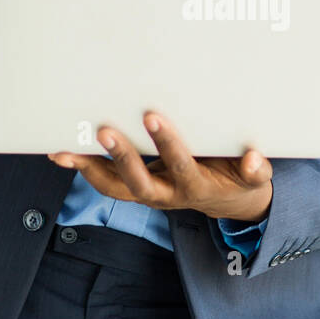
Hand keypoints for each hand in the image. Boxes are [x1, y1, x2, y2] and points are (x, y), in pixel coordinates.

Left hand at [47, 111, 272, 222]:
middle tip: (104, 130)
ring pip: (114, 187)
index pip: (180, 164)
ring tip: (64, 151)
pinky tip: (62, 152)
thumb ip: (257, 170)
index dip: (167, 144)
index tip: (152, 116)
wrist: (228, 202)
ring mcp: (148, 193)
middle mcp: (167, 194)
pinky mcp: (135, 188)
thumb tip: (254, 159)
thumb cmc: (239, 179)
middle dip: (121, 157)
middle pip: (139, 183)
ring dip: (89, 169)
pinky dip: (84, 168)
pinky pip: (106, 181)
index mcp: (195, 187)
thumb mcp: (254, 178)